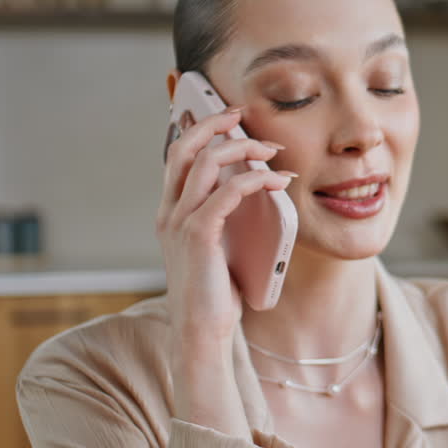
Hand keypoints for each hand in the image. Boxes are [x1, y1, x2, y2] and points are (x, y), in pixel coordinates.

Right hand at [155, 107, 292, 426]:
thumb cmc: (216, 293)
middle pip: (186, 147)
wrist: (202, 333)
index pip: (177, 155)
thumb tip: (257, 187)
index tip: (227, 114)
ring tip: (272, 150)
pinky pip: (227, 192)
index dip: (198, 127)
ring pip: (207, 163)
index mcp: (171, 212)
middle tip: (245, 115)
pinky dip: (255, 179)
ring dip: (243, 148)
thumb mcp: (218, 247)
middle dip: (216, 123)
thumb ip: (225, 217)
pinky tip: (278, 181)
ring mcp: (180, 223)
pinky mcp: (199, 236)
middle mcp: (169, 212)